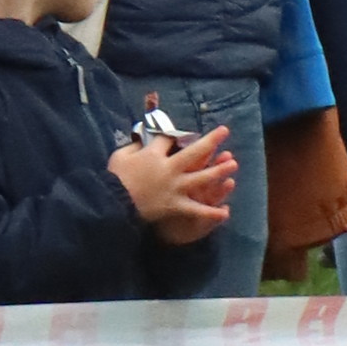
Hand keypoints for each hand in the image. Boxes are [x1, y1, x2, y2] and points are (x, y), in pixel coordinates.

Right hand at [110, 123, 240, 231]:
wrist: (113, 205)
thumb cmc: (115, 179)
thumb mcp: (120, 156)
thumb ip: (134, 147)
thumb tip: (141, 141)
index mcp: (154, 155)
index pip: (168, 140)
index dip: (175, 136)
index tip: (178, 135)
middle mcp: (170, 169)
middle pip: (194, 153)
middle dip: (210, 141)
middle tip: (224, 132)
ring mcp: (175, 188)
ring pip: (202, 179)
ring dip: (218, 171)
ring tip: (233, 163)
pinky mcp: (176, 206)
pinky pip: (196, 211)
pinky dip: (210, 213)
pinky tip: (226, 212)